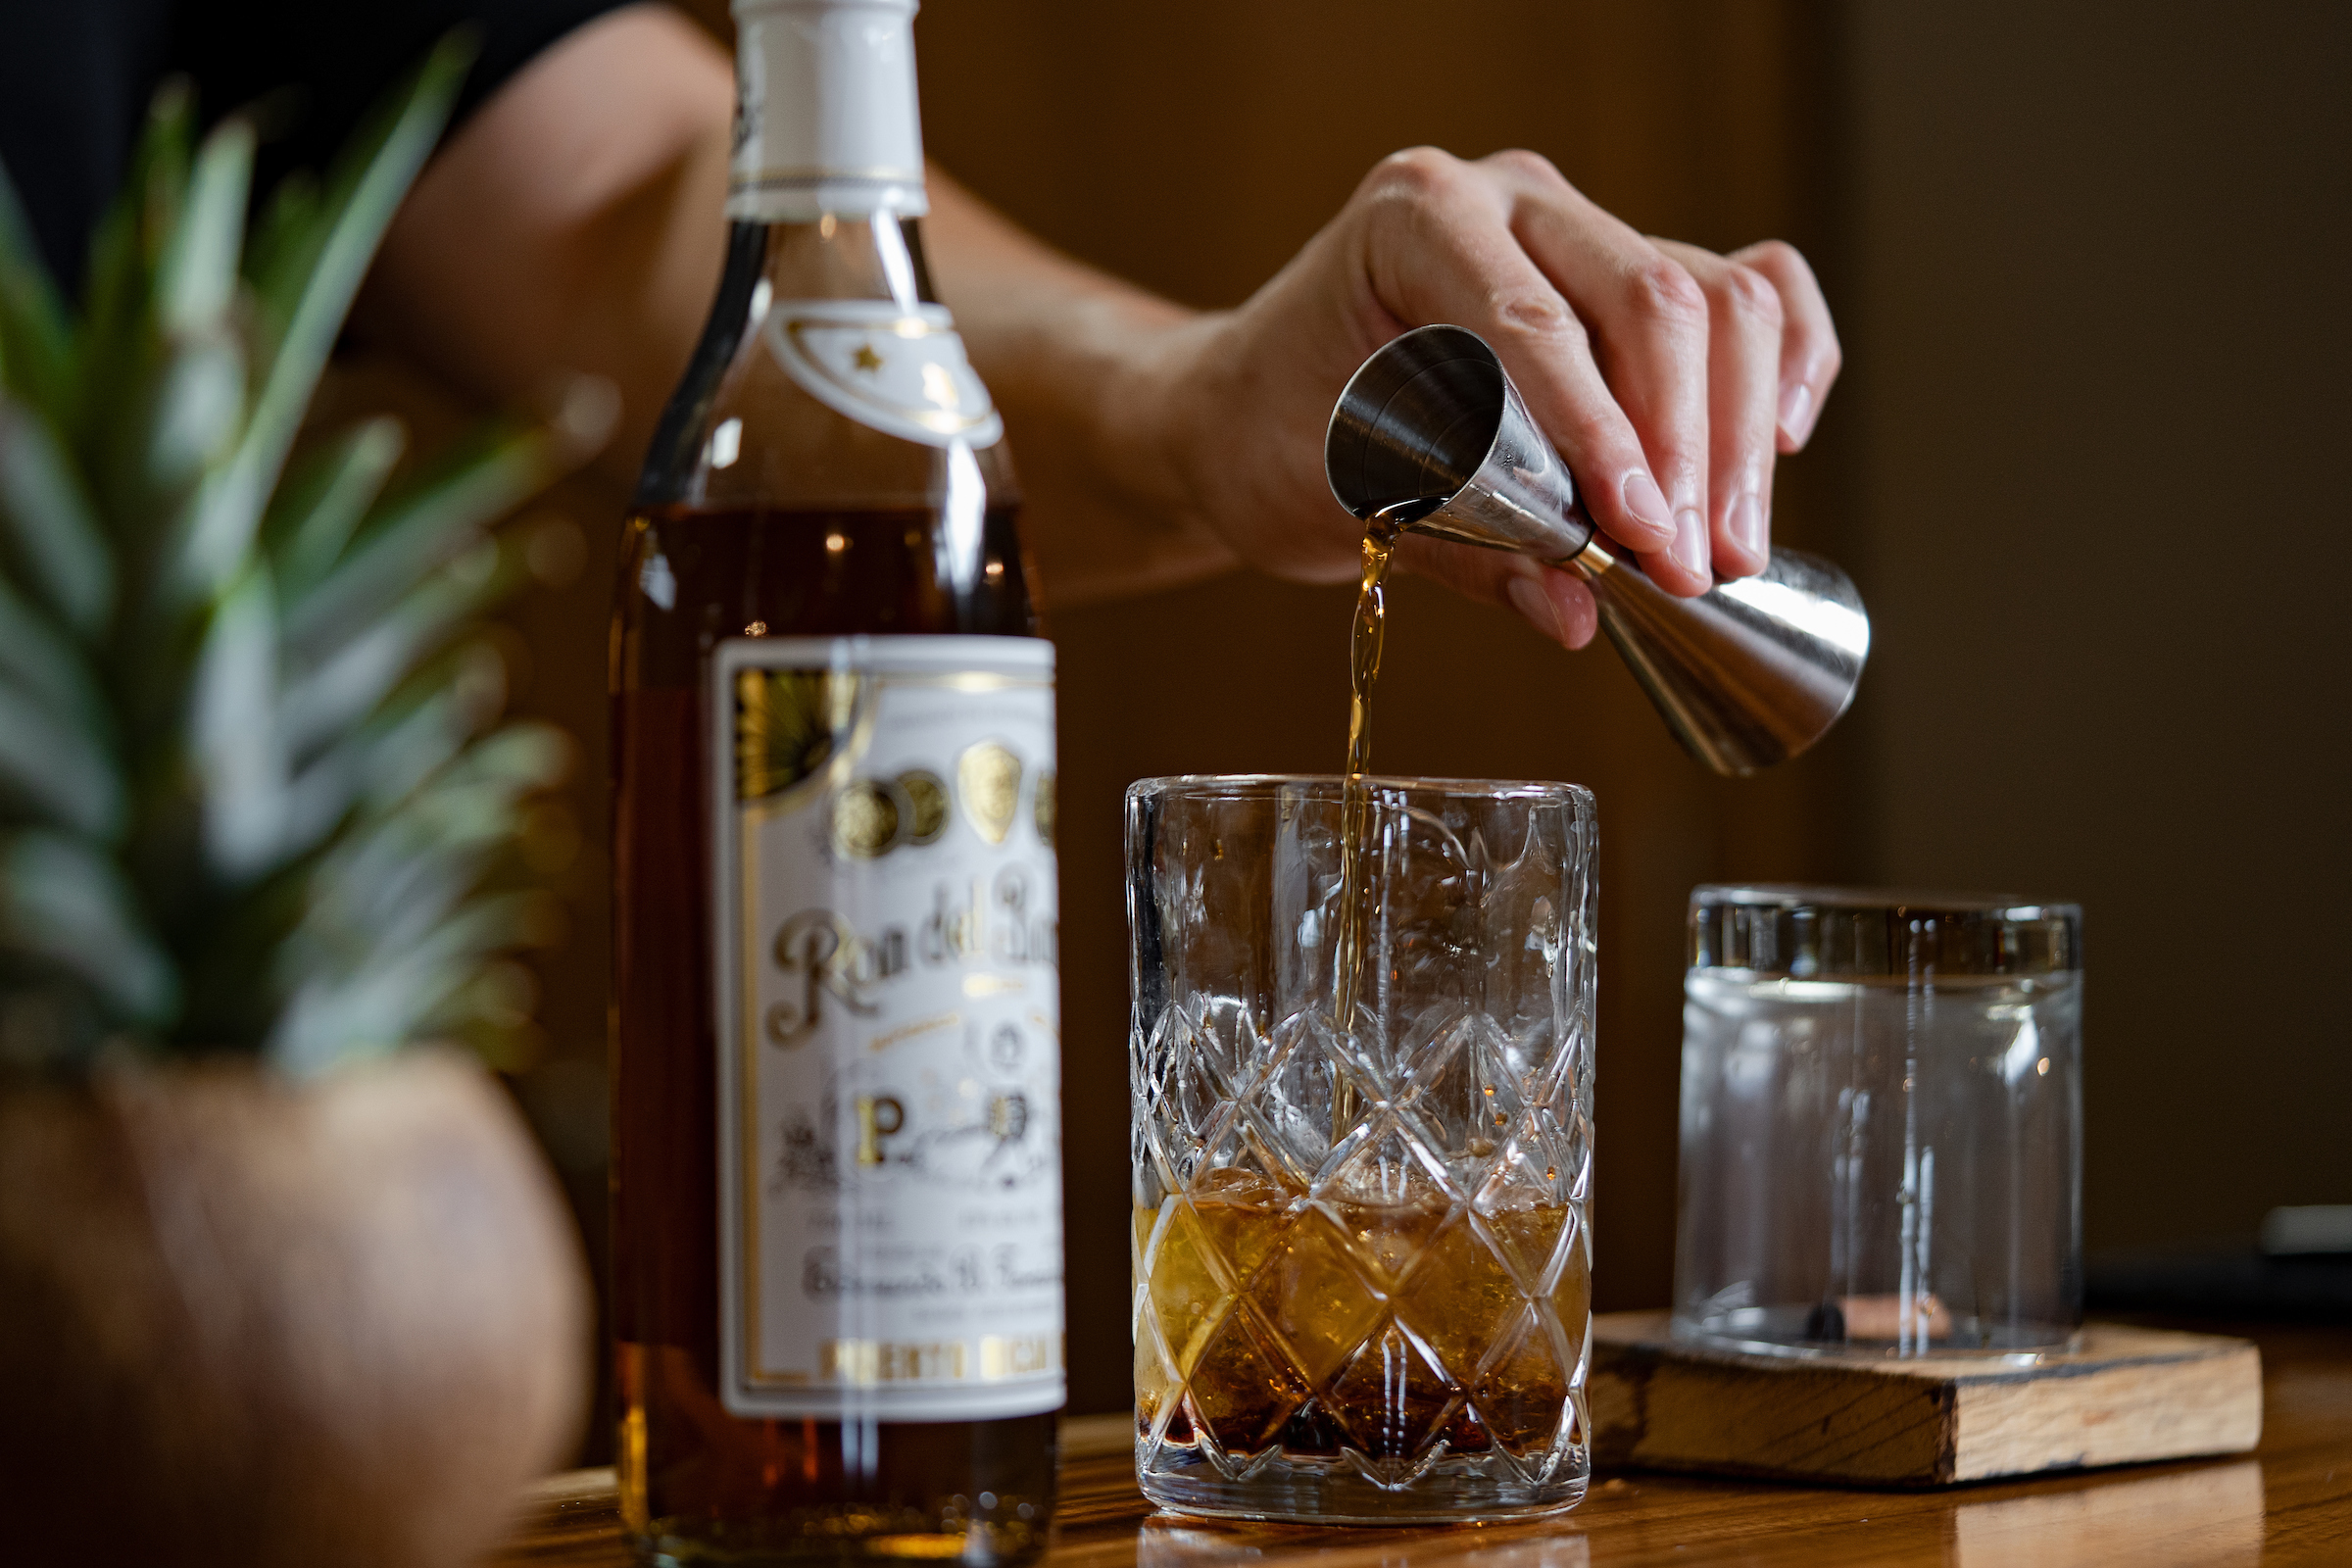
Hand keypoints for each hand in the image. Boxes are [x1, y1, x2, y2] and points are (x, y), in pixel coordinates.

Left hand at [1144, 147, 1841, 647]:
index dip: (1602, 433)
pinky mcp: (1633, 273)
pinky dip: (1787, 361)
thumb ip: (1465, 551)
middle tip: (1695, 568)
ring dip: (1741, 433)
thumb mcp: (1342, 499)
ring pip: (1719, 298)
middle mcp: (1511, 199)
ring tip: (1729, 549)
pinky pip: (1753, 290)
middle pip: (1652, 298)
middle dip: (1687, 447)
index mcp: (1416, 217)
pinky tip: (1786, 441)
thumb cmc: (1279, 437)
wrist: (1252, 408)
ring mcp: (1580, 227)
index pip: (1533, 319)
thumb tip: (1577, 613)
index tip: (1643, 536)